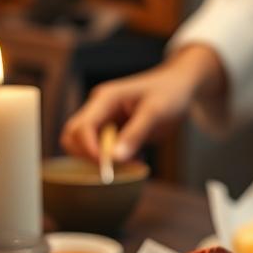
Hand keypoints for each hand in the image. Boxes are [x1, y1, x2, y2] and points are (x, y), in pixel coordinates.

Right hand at [60, 44, 225, 160]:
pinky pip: (102, 149)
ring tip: (132, 161)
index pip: (81, 127)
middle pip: (73, 137)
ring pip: (85, 146)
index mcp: (104, 99)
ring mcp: (104, 119)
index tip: (108, 166)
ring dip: (102, 160)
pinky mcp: (112, 130)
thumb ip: (135, 133)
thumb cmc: (170, 93)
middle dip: (89, 156)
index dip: (89, 150)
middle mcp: (99, 109)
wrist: (179, 86)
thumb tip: (115, 158)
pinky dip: (114, 160)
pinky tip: (136, 158)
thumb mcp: (156, 112)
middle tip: (117, 166)